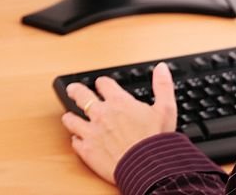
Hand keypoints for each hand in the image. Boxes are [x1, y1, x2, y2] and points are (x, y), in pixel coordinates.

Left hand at [61, 62, 177, 183]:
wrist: (147, 167)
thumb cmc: (156, 139)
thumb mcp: (166, 108)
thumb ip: (162, 85)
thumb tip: (161, 68)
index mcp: (119, 102)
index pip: (104, 84)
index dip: (102, 82)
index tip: (101, 84)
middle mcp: (102, 114)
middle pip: (81, 96)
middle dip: (76, 91)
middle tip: (73, 90)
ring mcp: (91, 132)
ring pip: (71, 119)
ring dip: (70, 116)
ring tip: (69, 116)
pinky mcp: (87, 150)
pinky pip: (74, 142)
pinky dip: (75, 139)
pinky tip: (77, 139)